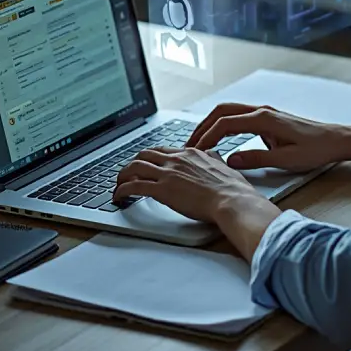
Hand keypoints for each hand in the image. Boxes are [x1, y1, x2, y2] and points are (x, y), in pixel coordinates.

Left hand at [113, 147, 264, 223]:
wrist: (232, 200)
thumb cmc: (232, 189)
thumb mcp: (224, 166)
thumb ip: (214, 159)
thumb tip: (213, 156)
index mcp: (191, 153)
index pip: (163, 150)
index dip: (150, 157)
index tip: (146, 165)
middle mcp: (176, 159)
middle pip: (144, 154)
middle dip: (133, 163)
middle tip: (128, 174)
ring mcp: (168, 173)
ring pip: (134, 167)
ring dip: (122, 175)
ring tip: (118, 184)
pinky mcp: (162, 190)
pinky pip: (134, 186)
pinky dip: (122, 190)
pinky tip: (119, 196)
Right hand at [186, 103, 350, 171]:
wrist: (337, 140)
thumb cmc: (316, 149)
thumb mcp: (286, 160)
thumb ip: (256, 159)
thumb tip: (230, 161)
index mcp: (264, 119)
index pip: (225, 123)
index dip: (207, 137)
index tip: (195, 151)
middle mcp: (262, 111)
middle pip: (222, 111)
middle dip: (203, 127)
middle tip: (189, 145)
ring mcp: (265, 113)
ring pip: (229, 112)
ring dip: (212, 124)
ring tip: (200, 142)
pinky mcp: (269, 119)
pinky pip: (239, 117)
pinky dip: (224, 126)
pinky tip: (221, 140)